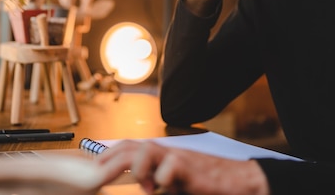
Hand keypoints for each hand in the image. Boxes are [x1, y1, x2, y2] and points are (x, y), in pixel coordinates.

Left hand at [96, 140, 269, 194]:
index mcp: (163, 155)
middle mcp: (168, 153)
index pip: (131, 146)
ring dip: (137, 166)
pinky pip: (170, 167)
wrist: (238, 181)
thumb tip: (144, 188)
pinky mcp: (192, 168)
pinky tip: (160, 187)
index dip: (111, 152)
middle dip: (112, 158)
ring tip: (140, 184)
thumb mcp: (176, 183)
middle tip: (98, 172)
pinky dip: (162, 178)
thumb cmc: (206, 182)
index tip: (95, 163)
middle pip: (133, 146)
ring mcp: (179, 158)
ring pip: (148, 149)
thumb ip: (158, 183)